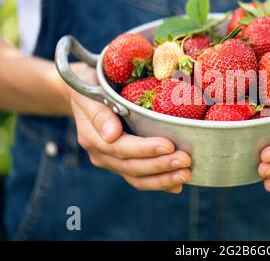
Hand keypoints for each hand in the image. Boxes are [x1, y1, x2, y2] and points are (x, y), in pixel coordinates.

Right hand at [68, 66, 191, 193]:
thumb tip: (112, 135)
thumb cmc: (89, 84)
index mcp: (93, 136)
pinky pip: (140, 179)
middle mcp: (102, 154)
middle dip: (161, 166)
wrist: (82, 93)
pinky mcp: (123, 165)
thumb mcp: (89, 90)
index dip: (145, 149)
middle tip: (186, 161)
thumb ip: (99, 113)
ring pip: (138, 178)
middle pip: (132, 166)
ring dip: (163, 179)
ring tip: (186, 174)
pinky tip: (177, 185)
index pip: (121, 148)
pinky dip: (159, 183)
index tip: (169, 146)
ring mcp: (112, 162)